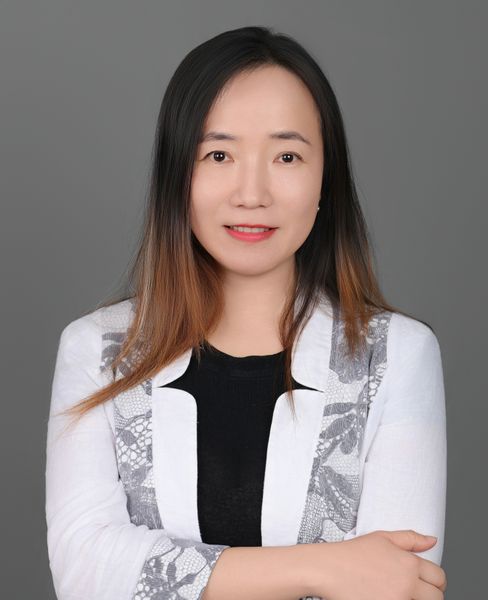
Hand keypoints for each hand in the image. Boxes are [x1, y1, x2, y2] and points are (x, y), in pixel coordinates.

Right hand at [307, 529, 446, 599]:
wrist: (329, 570)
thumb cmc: (353, 553)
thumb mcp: (382, 538)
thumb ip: (411, 538)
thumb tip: (432, 540)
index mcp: (409, 564)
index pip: (439, 577)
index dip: (436, 579)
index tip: (428, 582)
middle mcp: (407, 585)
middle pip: (436, 597)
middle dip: (430, 594)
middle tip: (416, 591)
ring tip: (401, 593)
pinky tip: (389, 597)